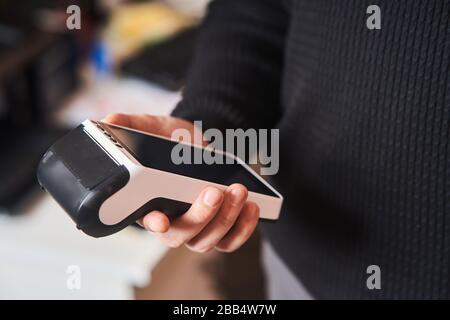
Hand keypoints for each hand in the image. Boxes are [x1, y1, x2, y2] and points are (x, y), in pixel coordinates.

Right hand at [103, 113, 259, 252]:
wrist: (195, 142)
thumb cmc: (168, 139)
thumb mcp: (151, 127)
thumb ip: (131, 125)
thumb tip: (110, 122)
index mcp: (148, 204)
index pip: (147, 221)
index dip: (154, 224)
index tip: (160, 219)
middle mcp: (172, 221)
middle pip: (183, 235)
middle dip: (201, 217)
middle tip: (214, 192)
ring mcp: (196, 228)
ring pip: (209, 240)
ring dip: (226, 219)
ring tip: (239, 192)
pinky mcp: (219, 227)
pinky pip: (231, 241)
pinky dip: (244, 228)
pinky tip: (252, 207)